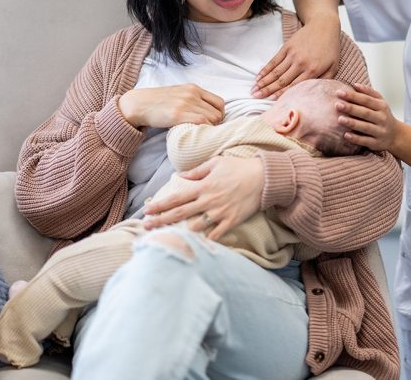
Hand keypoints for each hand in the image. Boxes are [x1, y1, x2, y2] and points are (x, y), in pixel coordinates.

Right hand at [118, 84, 223, 127]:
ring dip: (209, 129)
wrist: (138, 104)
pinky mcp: (178, 114)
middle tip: (205, 131)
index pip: (219, 102)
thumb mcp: (179, 94)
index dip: (219, 115)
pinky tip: (194, 133)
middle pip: (218, 113)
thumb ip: (193, 99)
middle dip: (215, 125)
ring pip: (212, 119)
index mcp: (193, 88)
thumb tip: (208, 113)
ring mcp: (186, 104)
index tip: (211, 123)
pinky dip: (202, 130)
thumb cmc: (158, 102)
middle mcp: (192, 94)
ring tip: (199, 133)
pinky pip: (201, 123)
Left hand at [142, 156, 263, 240]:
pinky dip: (205, 241)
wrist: (264, 178)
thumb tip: (181, 176)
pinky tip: (194, 246)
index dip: (160, 204)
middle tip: (146, 227)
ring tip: (167, 239)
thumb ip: (197, 171)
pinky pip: (215, 235)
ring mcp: (220, 213)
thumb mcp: (216, 163)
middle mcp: (209, 201)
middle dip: (161, 221)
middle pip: (180, 214)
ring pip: (195, 227)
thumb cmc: (239, 168)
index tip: (146, 210)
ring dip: (180, 233)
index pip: (176, 197)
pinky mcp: (231, 221)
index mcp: (203, 186)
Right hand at [252, 19, 340, 98]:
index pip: (294, 86)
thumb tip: (314, 94)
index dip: (281, 94)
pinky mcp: (287, 47)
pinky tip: (258, 76)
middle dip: (267, 90)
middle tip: (256, 98)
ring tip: (254, 90)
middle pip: (281, 80)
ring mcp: (292, 54)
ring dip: (263, 82)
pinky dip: (265, 69)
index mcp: (313, 70)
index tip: (270, 101)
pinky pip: (274, 60)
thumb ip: (324, 81)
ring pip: (275, 71)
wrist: (324, 25)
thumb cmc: (330, 48)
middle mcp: (301, 63)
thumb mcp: (333, 66)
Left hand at [336, 83, 403, 151]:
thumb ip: (368, 93)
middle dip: (351, 108)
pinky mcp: (376, 143)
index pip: (366, 100)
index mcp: (381, 106)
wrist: (395, 135)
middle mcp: (382, 119)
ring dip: (353, 123)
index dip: (353, 96)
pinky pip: (366, 141)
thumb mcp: (380, 102)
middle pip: (365, 113)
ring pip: (366, 127)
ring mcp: (380, 131)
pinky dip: (356, 138)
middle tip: (337, 105)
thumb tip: (355, 85)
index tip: (339, 92)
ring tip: (340, 119)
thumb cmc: (382, 115)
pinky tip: (346, 135)